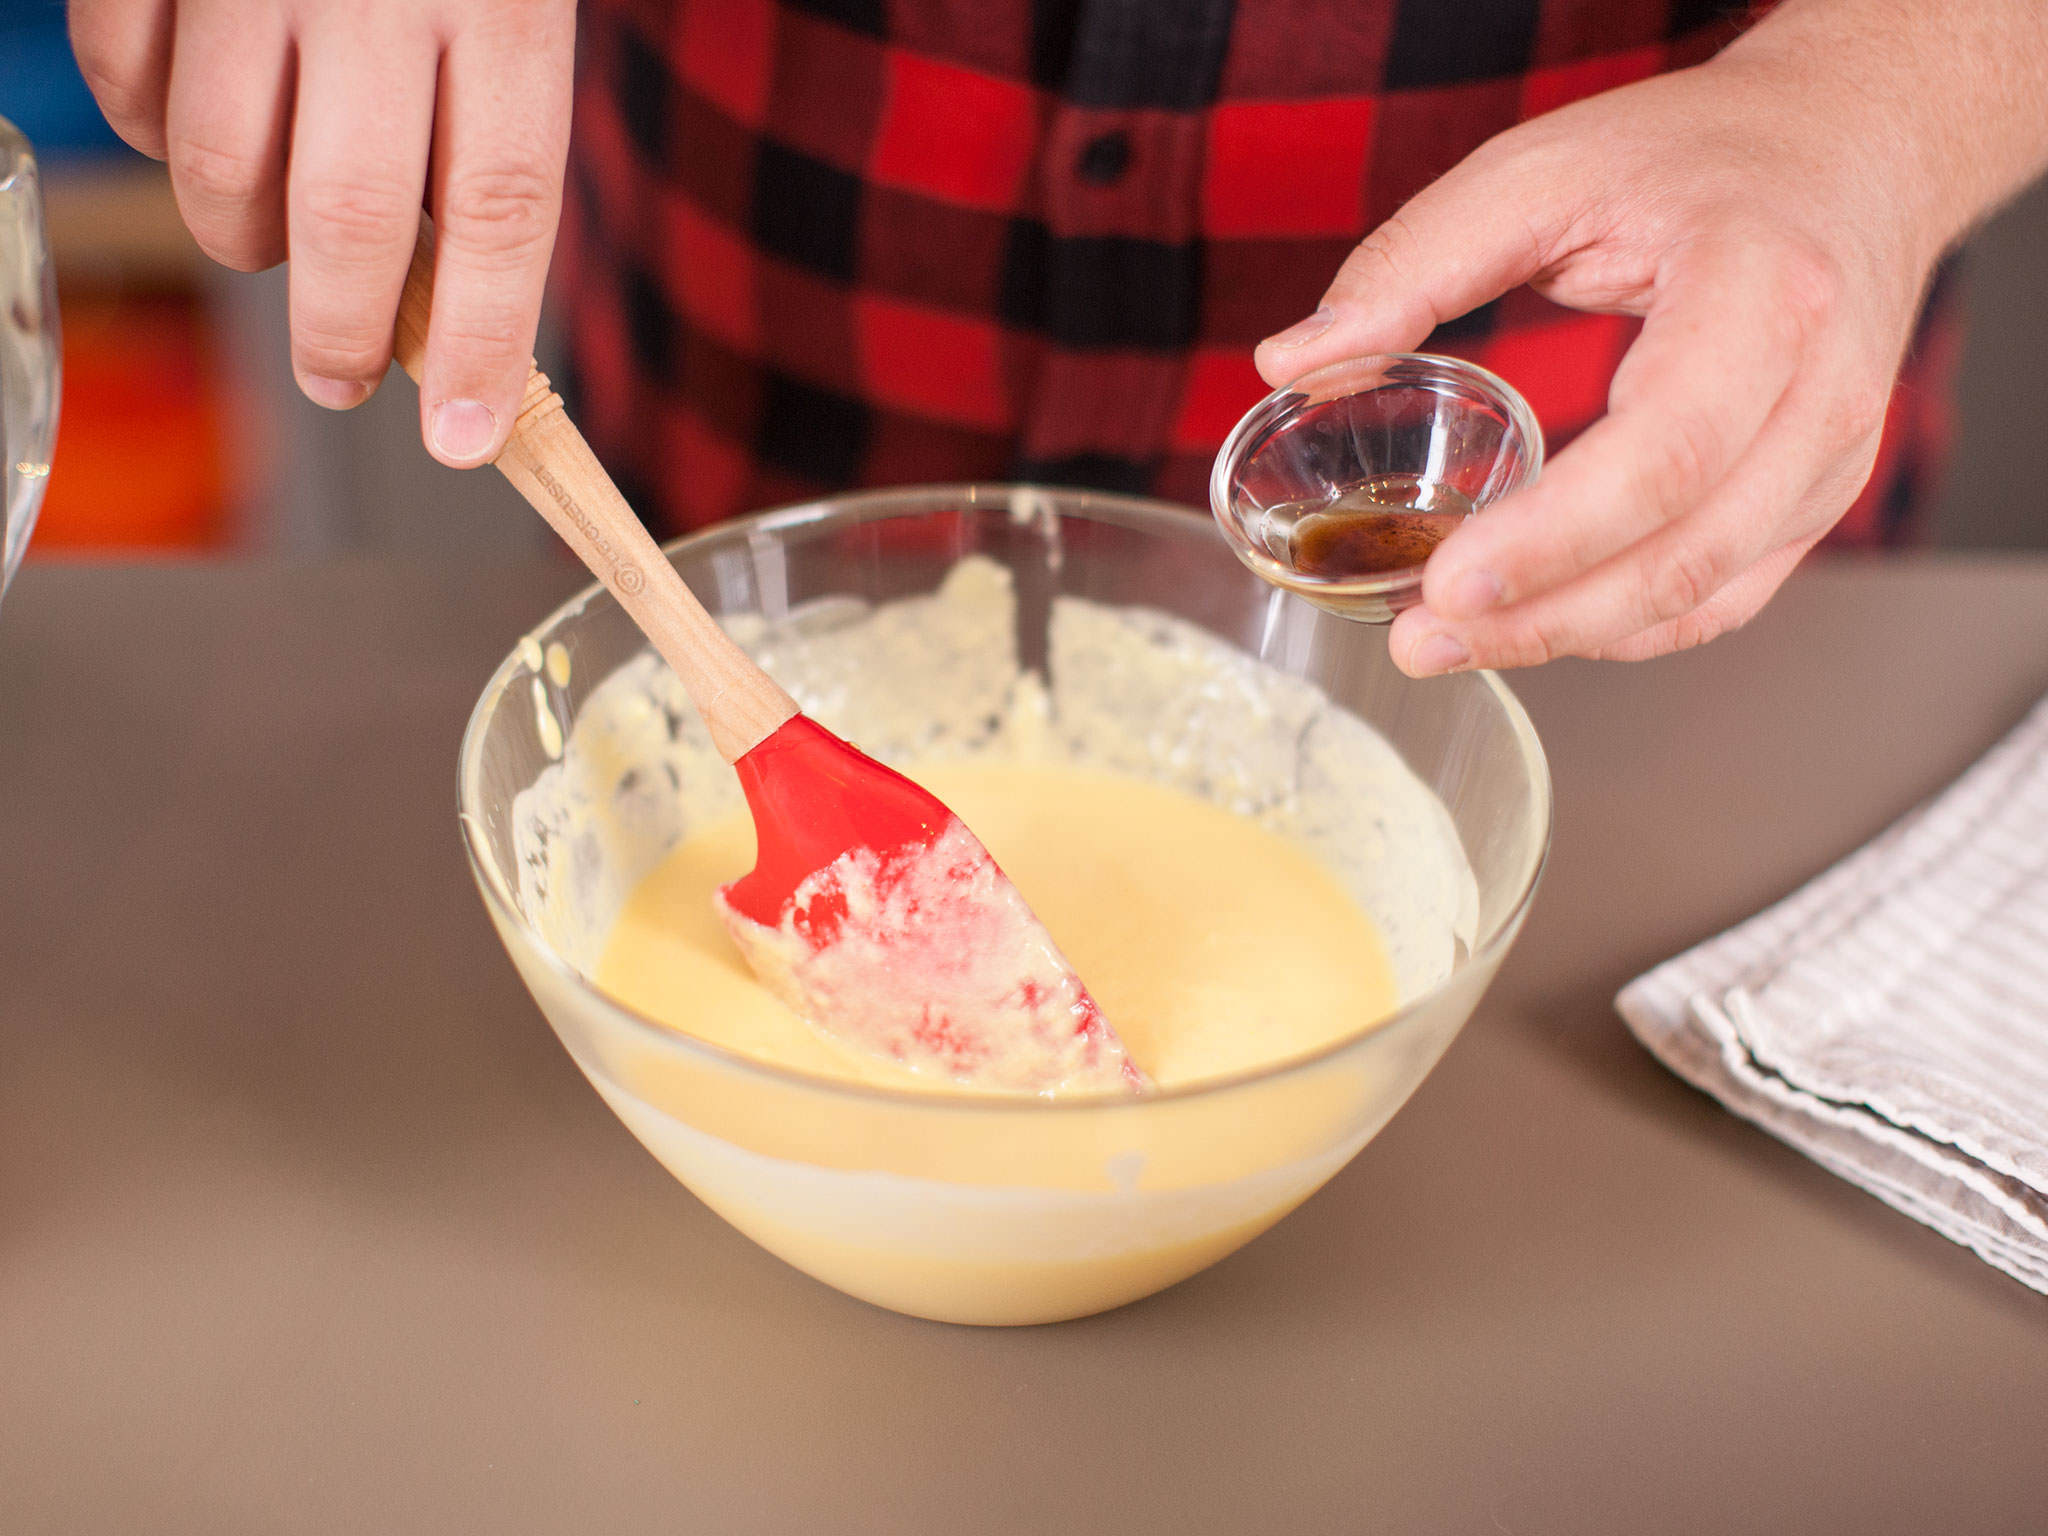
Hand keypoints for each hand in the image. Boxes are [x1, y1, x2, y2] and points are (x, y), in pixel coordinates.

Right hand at [70, 0, 575, 467]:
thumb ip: (493, 116)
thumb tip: (460, 289)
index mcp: (501, 0)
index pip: (504, 210)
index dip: (486, 342)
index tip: (469, 438)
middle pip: (354, 219)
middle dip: (346, 334)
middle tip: (347, 379)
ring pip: (224, 165)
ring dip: (245, 241)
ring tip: (279, 246)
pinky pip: (125, 79)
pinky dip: (155, 134)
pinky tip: (199, 126)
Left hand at [1256, 0, 2047, 675]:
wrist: (1852, 148)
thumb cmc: (1701, 153)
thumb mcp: (1545, 169)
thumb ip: (1415, 261)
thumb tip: (1292, 360)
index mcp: (1765, 293)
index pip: (1664, 451)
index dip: (1553, 538)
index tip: (1446, 582)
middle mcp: (1822, 389)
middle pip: (1684, 552)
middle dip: (1542, 617)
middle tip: (1418, 639)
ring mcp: (1832, 456)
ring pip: (1705, 595)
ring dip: (1571, 638)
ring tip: (1449, 643)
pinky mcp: (1816, 497)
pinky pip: (1723, 597)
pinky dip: (1625, 630)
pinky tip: (1535, 628)